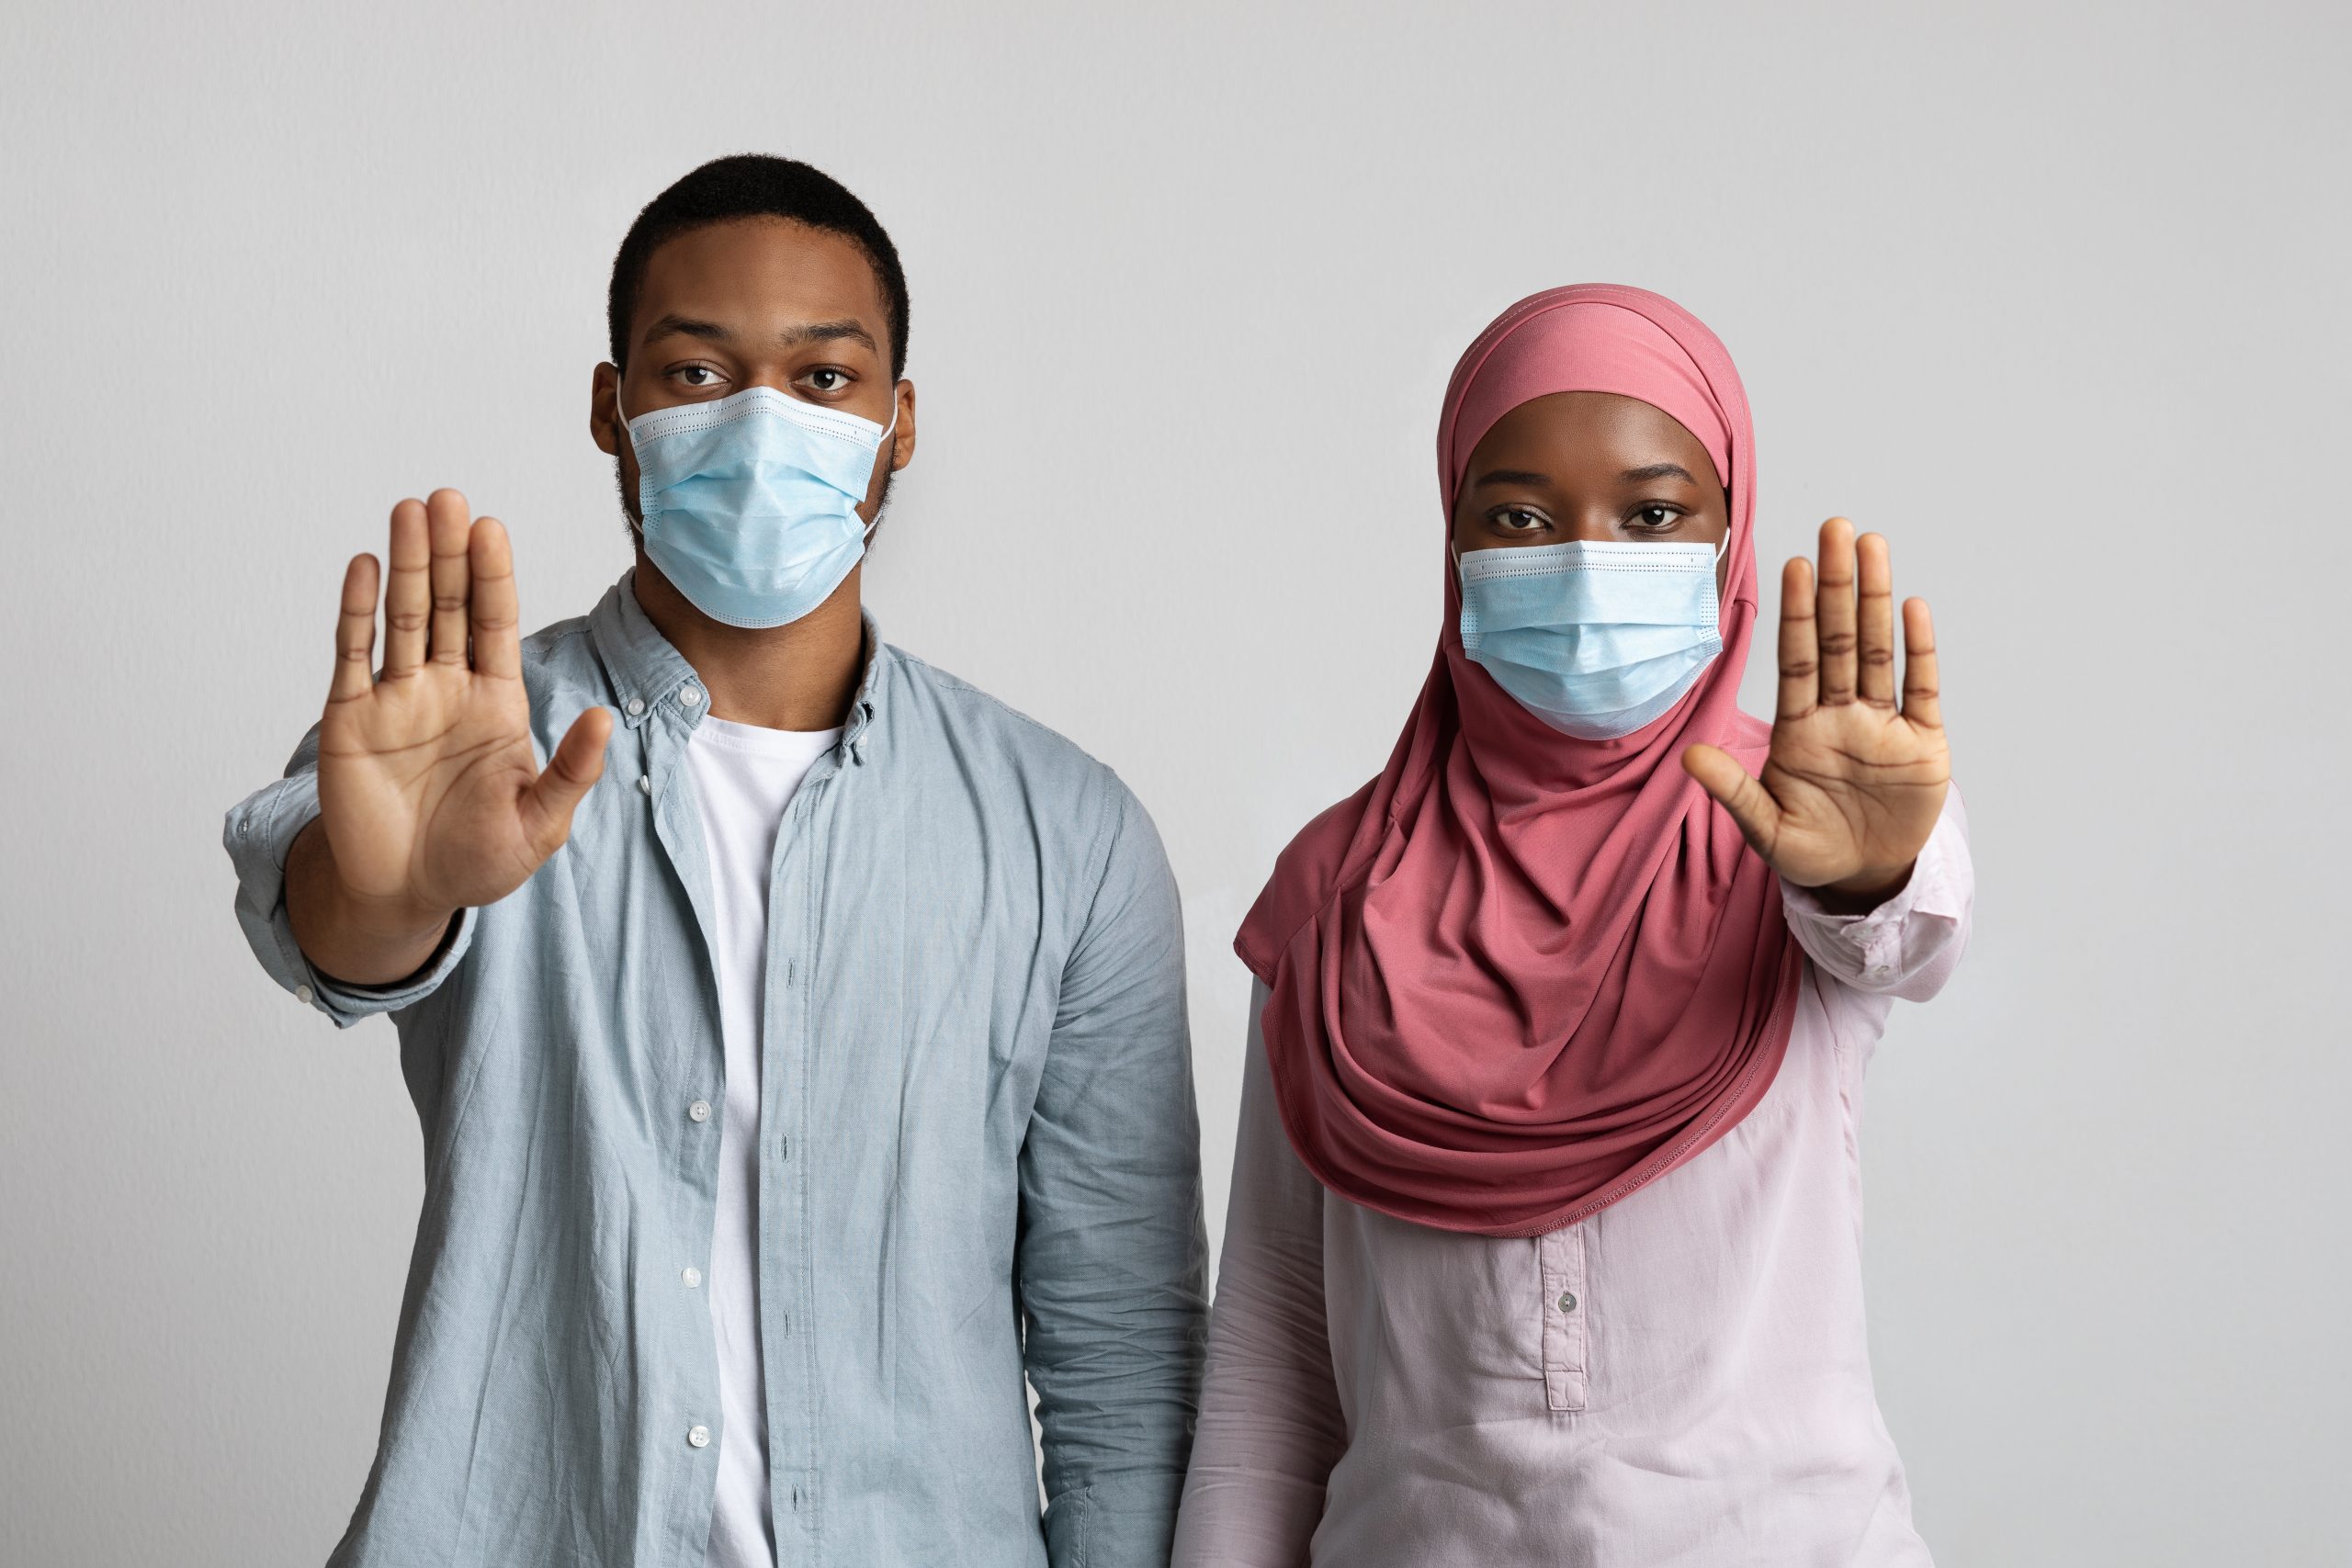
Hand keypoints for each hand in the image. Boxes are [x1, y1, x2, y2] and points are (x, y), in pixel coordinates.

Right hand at [315, 490, 611, 927]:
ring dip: (406, 566)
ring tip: (408, 511)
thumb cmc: (478, 860)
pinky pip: (354, 654)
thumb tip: (607, 719)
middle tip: (447, 498)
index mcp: (497, 703)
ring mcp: (397, 697)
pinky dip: (357, 611)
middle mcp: (447, 688)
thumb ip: (571, 771)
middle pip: (451, 607)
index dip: (494, 576)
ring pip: (404, 617)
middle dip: (449, 553)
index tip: (491, 528)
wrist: (407, 894)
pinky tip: (363, 566)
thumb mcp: (539, 824)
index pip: (497, 624)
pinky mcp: (351, 717)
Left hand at [1682, 518, 1949, 908]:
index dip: (1795, 612)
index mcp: (1800, 728)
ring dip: (1876, 599)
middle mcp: (1841, 714)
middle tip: (1835, 527)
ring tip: (1872, 546)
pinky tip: (1912, 608)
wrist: (1863, 879)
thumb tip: (1689, 757)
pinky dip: (1919, 649)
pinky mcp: (1923, 744)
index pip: (1797, 658)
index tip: (1793, 564)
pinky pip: (1920, 689)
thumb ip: (1734, 791)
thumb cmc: (1810, 850)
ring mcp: (1883, 725)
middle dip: (1836, 584)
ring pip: (1879, 650)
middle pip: (1838, 638)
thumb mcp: (1766, 828)